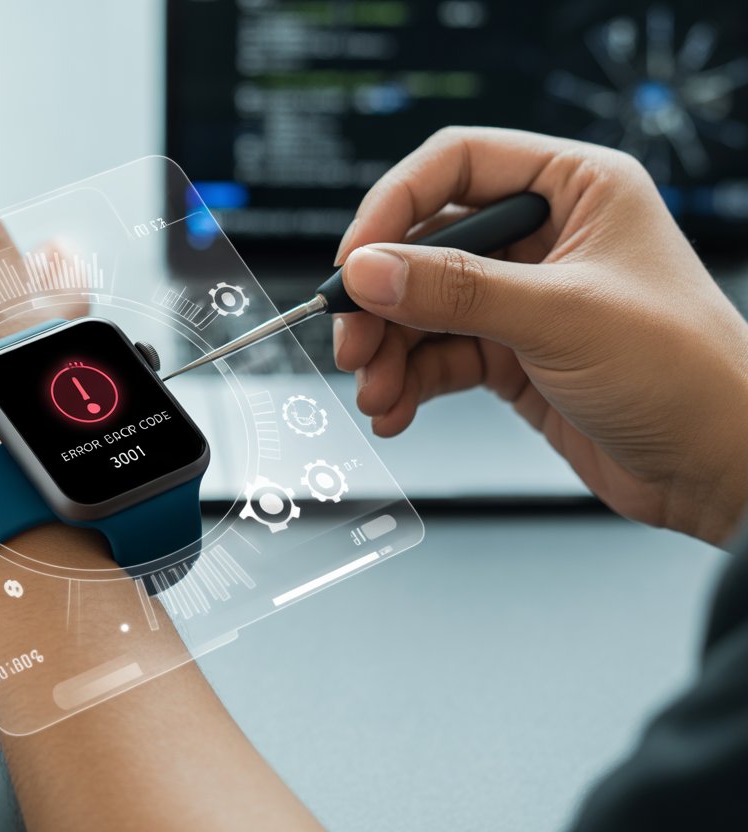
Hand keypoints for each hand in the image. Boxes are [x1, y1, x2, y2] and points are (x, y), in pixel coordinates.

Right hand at [333, 127, 747, 544]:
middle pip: (426, 244)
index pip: (457, 165)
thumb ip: (456, 288)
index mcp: (575, 188)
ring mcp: (525, 297)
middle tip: (353, 342)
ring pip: (424, 307)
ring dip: (389, 351)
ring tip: (376, 392)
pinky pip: (438, 356)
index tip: (355, 260)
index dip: (394, 206)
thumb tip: (368, 268)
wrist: (720, 467)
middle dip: (383, 299)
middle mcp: (545, 236)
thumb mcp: (561, 316)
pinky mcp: (513, 354)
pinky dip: (409, 383)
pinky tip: (396, 410)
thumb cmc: (686, 372)